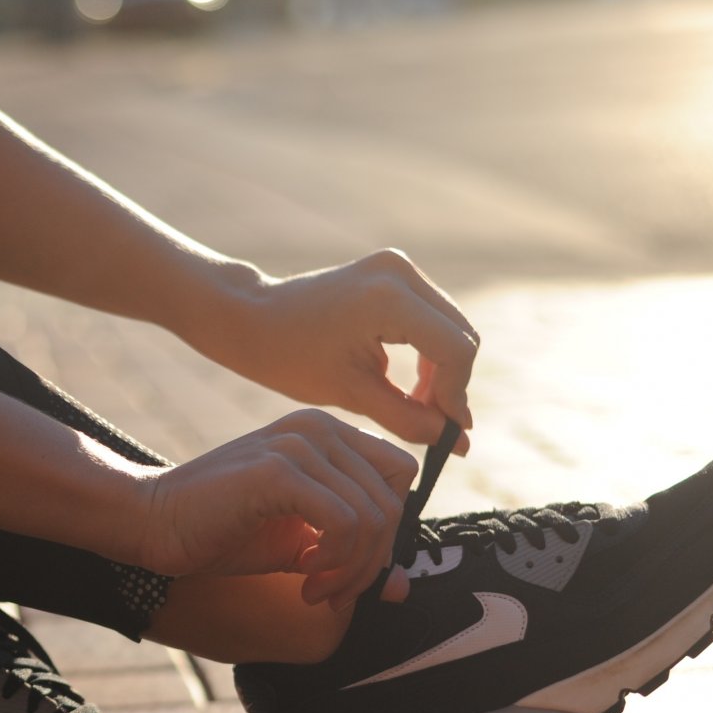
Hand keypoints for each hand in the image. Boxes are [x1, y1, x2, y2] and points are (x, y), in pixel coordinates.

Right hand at [135, 409, 417, 606]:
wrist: (153, 521)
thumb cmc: (221, 530)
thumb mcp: (299, 543)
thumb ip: (351, 555)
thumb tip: (404, 587)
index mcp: (326, 433)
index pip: (399, 476)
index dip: (386, 531)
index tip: (345, 568)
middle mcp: (318, 427)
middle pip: (392, 501)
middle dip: (370, 561)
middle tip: (330, 591)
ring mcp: (299, 444)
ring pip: (373, 516)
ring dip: (350, 569)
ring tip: (314, 588)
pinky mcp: (279, 471)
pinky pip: (346, 522)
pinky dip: (334, 561)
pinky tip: (302, 573)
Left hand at [181, 251, 478, 452]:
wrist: (251, 318)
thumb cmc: (290, 357)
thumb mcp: (351, 394)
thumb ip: (409, 419)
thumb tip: (459, 445)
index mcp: (388, 298)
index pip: (454, 350)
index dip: (456, 396)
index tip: (448, 434)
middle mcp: (399, 272)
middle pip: (460, 336)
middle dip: (451, 384)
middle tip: (434, 425)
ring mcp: (397, 267)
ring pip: (450, 327)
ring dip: (442, 371)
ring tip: (418, 408)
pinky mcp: (392, 273)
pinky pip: (431, 317)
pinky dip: (428, 353)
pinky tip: (409, 386)